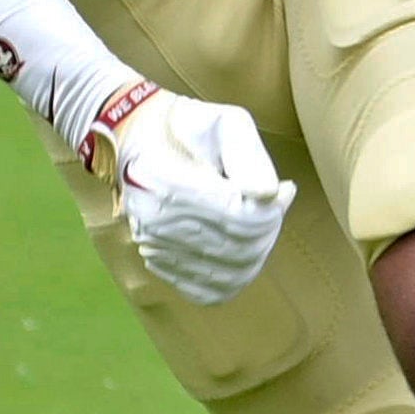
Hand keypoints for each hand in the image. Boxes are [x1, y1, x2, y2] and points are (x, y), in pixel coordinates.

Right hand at [96, 88, 293, 303]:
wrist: (134, 139)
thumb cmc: (187, 127)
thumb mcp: (226, 122)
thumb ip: (250, 156)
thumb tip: (269, 194)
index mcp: (171, 184)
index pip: (240, 220)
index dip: (272, 212)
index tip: (280, 191)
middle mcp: (157, 222)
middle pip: (238, 251)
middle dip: (269, 231)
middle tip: (274, 206)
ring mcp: (154, 245)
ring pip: (228, 276)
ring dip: (257, 254)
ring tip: (258, 224)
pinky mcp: (156, 261)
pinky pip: (208, 291)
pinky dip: (234, 277)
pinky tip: (238, 248)